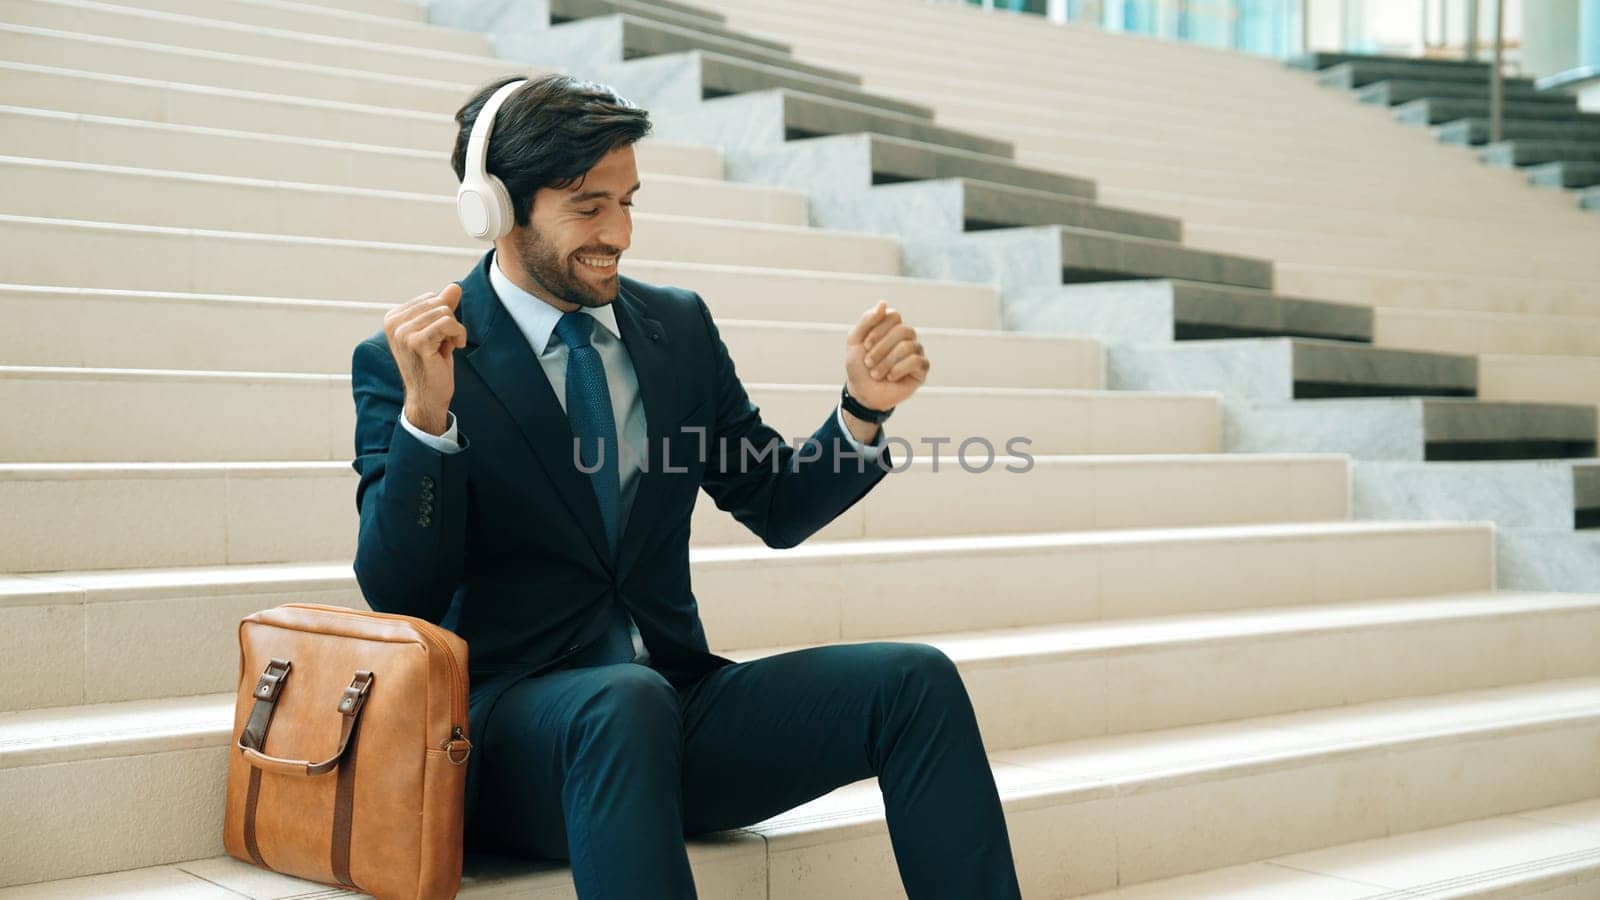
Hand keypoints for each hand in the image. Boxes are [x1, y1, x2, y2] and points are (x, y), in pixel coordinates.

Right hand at [384, 283, 466, 435]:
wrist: (427, 397)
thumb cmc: (432, 365)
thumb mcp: (437, 332)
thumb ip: (443, 308)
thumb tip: (455, 286)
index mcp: (393, 317)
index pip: (430, 298)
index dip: (443, 316)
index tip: (439, 337)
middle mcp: (394, 323)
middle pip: (438, 302)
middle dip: (450, 322)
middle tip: (446, 343)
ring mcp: (403, 333)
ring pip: (445, 312)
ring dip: (456, 330)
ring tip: (449, 347)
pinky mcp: (417, 343)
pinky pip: (448, 323)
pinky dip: (458, 334)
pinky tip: (456, 347)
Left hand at [844, 300, 928, 411]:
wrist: (862, 393)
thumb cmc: (858, 366)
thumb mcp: (855, 340)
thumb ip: (867, 320)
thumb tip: (883, 303)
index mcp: (891, 327)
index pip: (894, 316)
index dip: (878, 330)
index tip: (865, 346)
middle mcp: (906, 337)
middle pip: (902, 330)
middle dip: (881, 348)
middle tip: (868, 362)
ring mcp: (916, 352)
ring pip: (908, 347)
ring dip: (886, 362)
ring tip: (876, 374)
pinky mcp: (922, 369)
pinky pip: (917, 361)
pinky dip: (899, 369)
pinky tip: (890, 377)